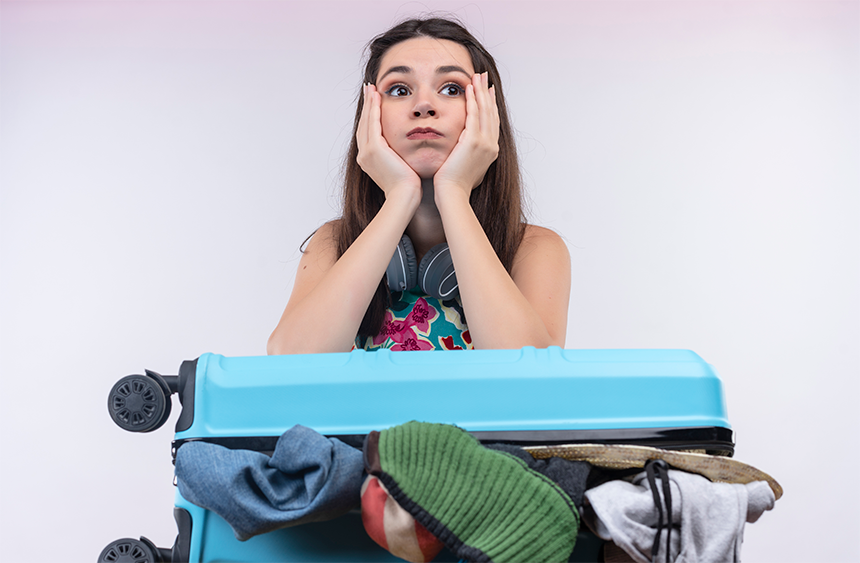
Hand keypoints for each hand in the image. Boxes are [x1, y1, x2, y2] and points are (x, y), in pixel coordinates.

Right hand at [356, 84, 421, 199]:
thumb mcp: (400, 168)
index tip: (373, 102)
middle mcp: (364, 155)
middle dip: (366, 106)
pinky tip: (377, 96)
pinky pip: (373, 123)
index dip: (368, 116)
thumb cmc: (407, 187)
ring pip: (366, 121)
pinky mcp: (375, 149)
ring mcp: (367, 152)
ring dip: (369, 103)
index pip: (367, 132)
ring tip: (371, 88)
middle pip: (363, 124)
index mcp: (368, 160)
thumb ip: (398, 157)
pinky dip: (373, 109)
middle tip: (369, 89)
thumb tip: (404, 150)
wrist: (405, 197)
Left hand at [433, 72, 499, 199]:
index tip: (487, 91)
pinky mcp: (473, 142)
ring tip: (476, 76)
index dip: (490, 105)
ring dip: (480, 91)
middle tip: (484, 76)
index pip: (492, 122)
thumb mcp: (466, 166)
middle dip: (487, 93)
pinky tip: (468, 89)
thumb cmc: (454, 185)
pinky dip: (473, 100)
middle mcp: (491, 145)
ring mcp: (484, 143)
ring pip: (485, 110)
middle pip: (492, 112)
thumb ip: (468, 154)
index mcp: (490, 151)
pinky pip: (474, 115)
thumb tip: (463, 148)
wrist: (452, 194)